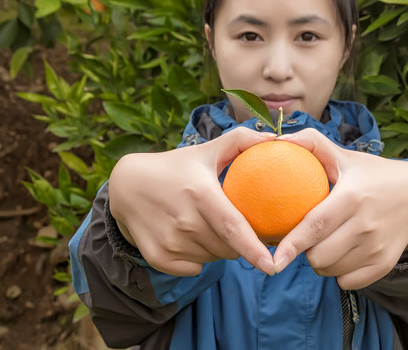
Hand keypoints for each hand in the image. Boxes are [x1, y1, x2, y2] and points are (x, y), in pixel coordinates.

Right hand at [108, 127, 276, 276]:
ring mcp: (169, 240)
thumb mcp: (206, 150)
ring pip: (212, 259)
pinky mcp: (158, 256)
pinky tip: (192, 239)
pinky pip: (194, 269)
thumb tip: (280, 139)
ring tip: (207, 225)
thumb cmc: (176, 166)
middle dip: (240, 243)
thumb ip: (242, 141)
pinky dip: (199, 259)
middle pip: (227, 247)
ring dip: (219, 249)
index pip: (233, 227)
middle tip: (233, 223)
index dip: (254, 250)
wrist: (127, 185)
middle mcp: (184, 220)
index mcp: (200, 193)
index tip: (272, 266)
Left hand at [273, 128, 407, 289]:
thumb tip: (276, 141)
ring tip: (326, 242)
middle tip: (309, 236)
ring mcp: (377, 246)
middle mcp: (366, 224)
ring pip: (331, 271)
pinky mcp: (385, 263)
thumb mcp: (344, 155)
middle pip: (319, 256)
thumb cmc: (370, 174)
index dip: (293, 244)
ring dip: (321, 262)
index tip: (276, 260)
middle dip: (305, 252)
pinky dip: (340, 274)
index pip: (316, 226)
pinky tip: (342, 255)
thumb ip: (311, 143)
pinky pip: (348, 282)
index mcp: (352, 197)